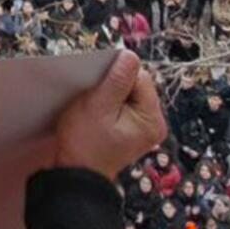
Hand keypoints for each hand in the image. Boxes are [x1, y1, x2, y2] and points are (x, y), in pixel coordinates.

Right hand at [52, 49, 165, 179]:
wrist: (75, 174)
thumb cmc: (84, 142)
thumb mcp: (98, 106)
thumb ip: (117, 80)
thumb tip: (130, 55)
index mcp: (151, 119)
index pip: (140, 78)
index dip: (117, 75)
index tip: (97, 85)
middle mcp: (154, 124)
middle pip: (137, 85)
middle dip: (114, 85)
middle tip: (94, 98)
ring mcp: (144, 128)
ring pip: (129, 94)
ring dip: (110, 94)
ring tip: (94, 107)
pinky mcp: (132, 130)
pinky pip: (124, 105)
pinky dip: (110, 104)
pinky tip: (97, 113)